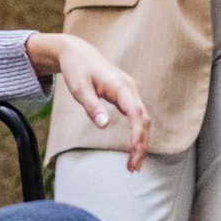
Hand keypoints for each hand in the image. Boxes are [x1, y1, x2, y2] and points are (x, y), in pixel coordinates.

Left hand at [26, 33, 151, 170]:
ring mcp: (129, 91)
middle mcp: (130, 88)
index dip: (138, 135)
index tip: (134, 154)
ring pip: (142, 119)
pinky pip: (137, 116)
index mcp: (121, 86)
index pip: (136, 114)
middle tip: (133, 168)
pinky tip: (133, 147)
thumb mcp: (79, 89)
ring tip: (133, 164)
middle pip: (143, 120)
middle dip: (141, 145)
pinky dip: (137, 133)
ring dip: (141, 141)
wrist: (76, 52)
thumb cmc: (77, 69)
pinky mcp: (126, 95)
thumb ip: (92, 107)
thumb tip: (104, 126)